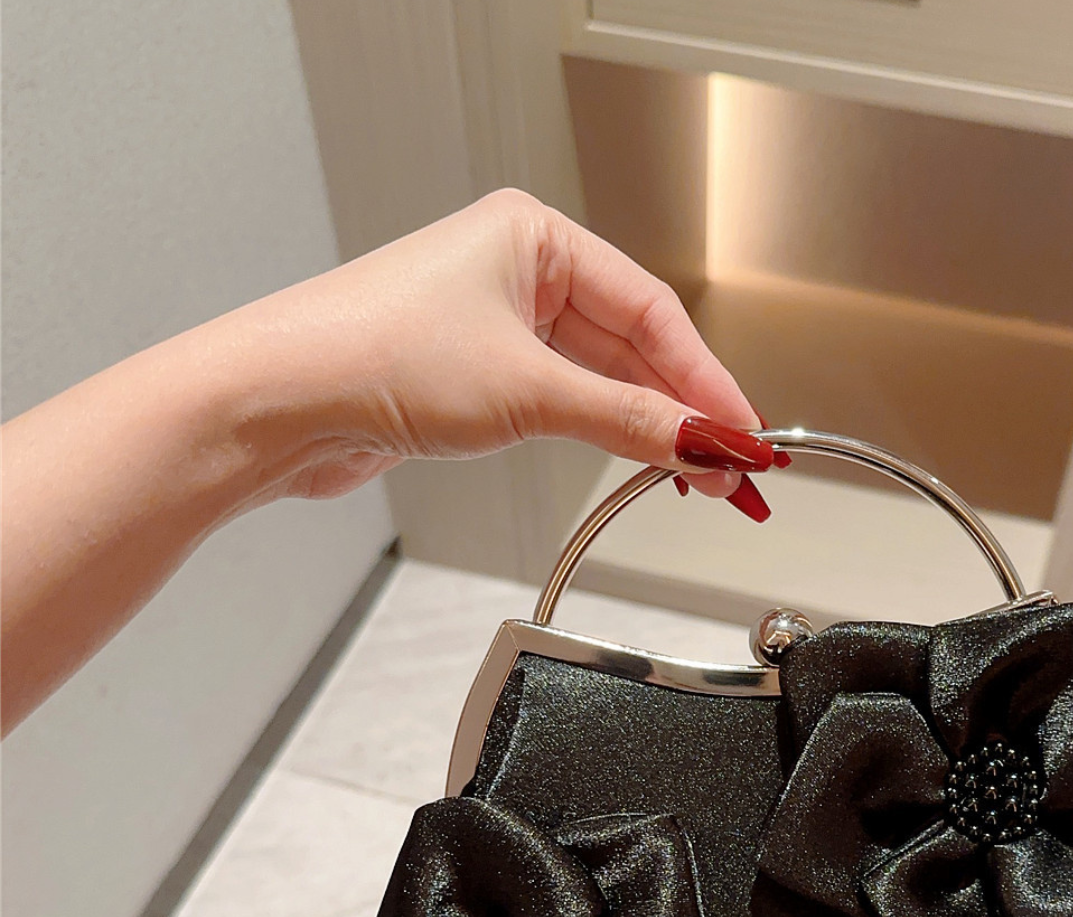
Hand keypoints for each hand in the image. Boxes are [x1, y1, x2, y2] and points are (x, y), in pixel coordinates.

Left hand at [235, 189, 772, 509]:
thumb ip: (629, 420)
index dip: (707, 378)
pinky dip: (604, 434)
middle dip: (684, 410)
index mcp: (533, 236)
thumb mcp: (528, 391)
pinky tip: (639, 462)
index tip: (745, 431)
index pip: (652, 310)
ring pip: (601, 378)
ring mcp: (496, 327)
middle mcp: (516, 273)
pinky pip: (565, 403)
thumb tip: (703, 442)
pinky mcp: (476, 378)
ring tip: (695, 475)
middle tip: (730, 465)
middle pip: (632, 345)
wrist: (279, 402)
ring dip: (648, 428)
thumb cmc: (372, 354)